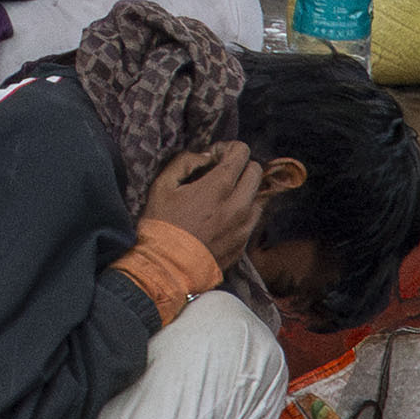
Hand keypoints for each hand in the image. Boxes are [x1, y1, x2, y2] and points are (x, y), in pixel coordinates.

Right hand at [139, 138, 281, 277]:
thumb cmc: (161, 226)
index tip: (213, 158)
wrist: (167, 269)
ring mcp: (244, 226)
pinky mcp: (243, 243)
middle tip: (220, 174)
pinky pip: (252, 219)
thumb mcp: (162, 185)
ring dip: (244, 190)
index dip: (227, 149)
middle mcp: (238, 204)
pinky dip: (242, 212)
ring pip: (258, 195)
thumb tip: (204, 157)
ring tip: (223, 198)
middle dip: (240, 166)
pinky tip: (222, 218)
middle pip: (256, 171)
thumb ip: (185, 162)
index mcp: (219, 186)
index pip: (242, 152)